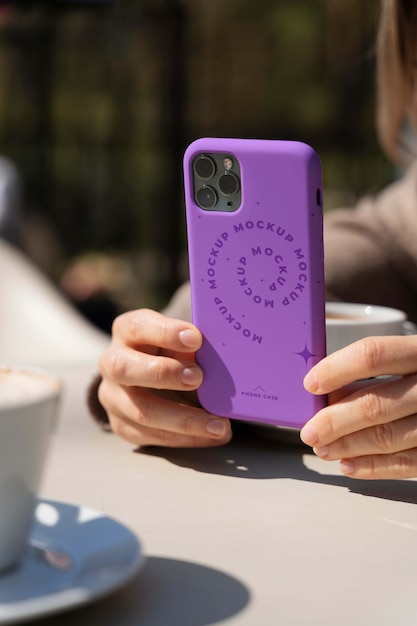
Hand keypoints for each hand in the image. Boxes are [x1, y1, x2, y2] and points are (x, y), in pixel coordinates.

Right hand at [98, 309, 231, 447]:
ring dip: (184, 420)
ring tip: (219, 425)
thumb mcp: (179, 340)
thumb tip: (224, 352)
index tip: (196, 339)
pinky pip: (152, 436)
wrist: (152, 378)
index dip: (165, 332)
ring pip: (141, 411)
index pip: (138, 326)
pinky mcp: (122, 425)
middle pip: (124, 368)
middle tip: (198, 378)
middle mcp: (112, 363)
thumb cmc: (172, 351)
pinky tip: (213, 435)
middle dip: (163, 374)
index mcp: (127, 331)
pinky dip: (187, 438)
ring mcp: (113, 398)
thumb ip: (192, 344)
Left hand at [300, 335, 416, 479]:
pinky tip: (349, 465)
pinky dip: (373, 467)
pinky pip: (407, 463)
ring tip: (323, 449)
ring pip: (389, 437)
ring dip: (349, 446)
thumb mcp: (412, 360)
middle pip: (377, 403)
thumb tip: (326, 394)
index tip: (311, 383)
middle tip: (310, 431)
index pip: (375, 354)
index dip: (337, 369)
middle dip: (335, 421)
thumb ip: (376, 372)